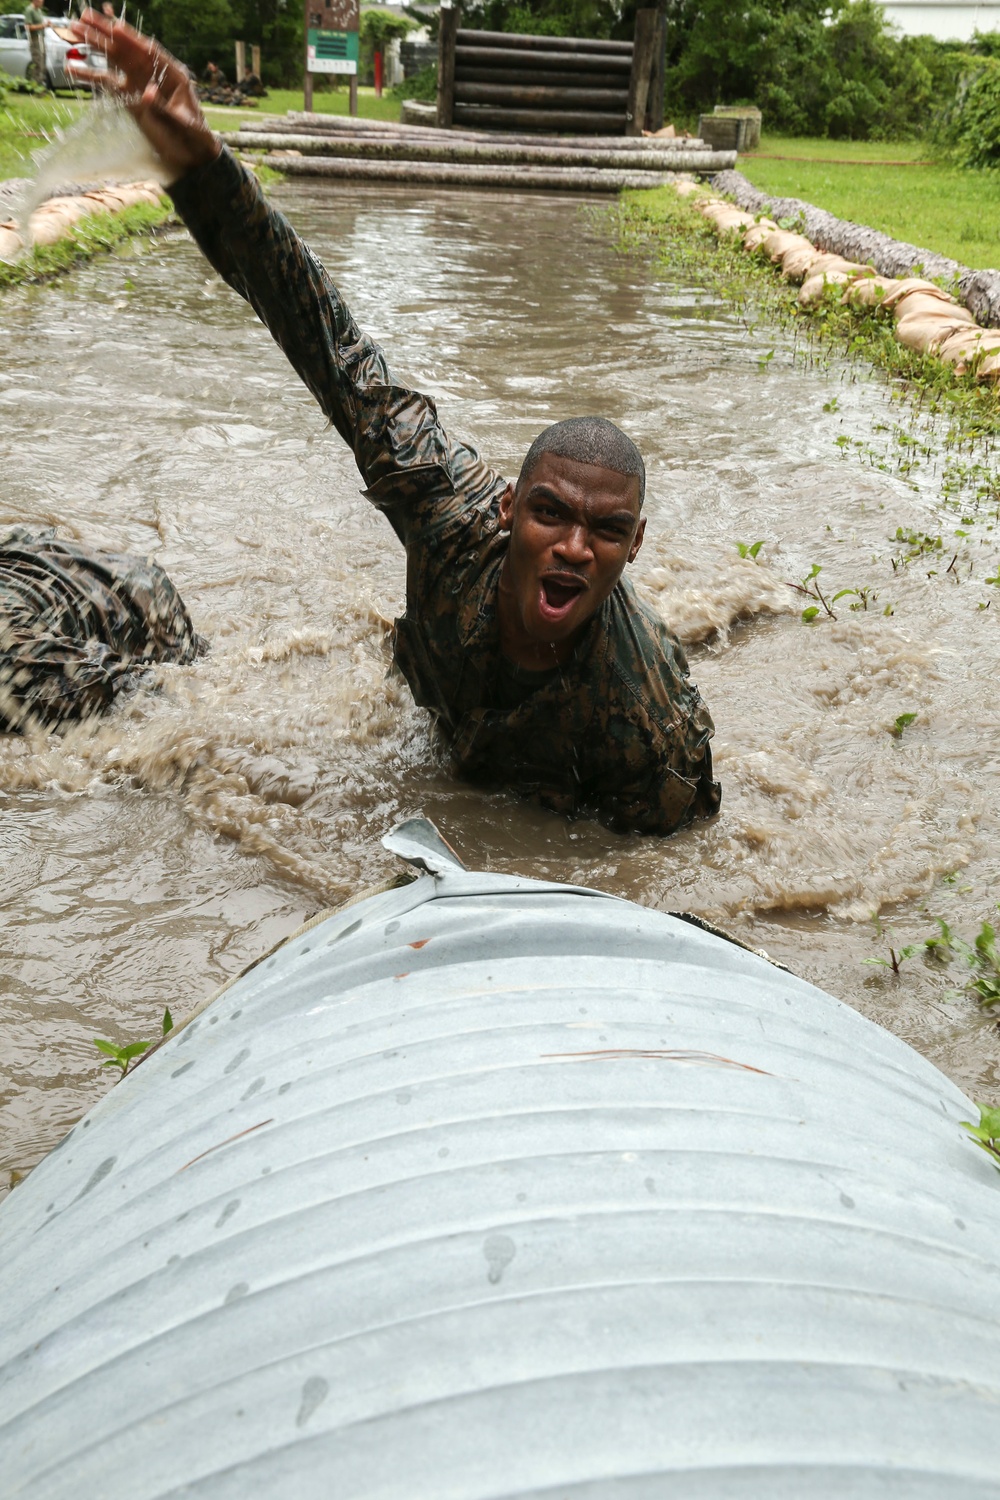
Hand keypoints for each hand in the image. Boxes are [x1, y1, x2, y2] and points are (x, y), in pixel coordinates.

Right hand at [67, 10, 220, 183]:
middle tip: (84, 17)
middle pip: (128, 49)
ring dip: (95, 45)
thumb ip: (164, 108)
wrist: (192, 156)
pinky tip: (72, 68)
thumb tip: (147, 92)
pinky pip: (108, 83)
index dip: (132, 39)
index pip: (149, 52)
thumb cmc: (193, 137)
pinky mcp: (130, 98)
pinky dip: (91, 75)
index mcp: (172, 74)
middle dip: (106, 34)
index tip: (115, 28)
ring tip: (74, 30)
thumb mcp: (182, 124)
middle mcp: (154, 74)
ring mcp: (140, 84)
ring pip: (115, 60)